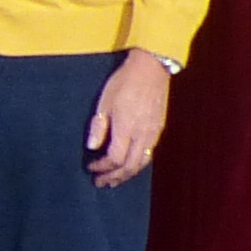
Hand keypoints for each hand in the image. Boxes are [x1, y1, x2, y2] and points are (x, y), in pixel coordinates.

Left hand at [87, 51, 172, 184]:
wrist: (151, 68)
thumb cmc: (124, 82)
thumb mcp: (104, 101)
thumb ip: (98, 126)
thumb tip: (91, 147)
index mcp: (127, 128)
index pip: (115, 159)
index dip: (102, 167)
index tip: (90, 167)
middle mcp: (142, 135)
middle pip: (130, 166)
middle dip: (114, 177)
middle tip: (101, 183)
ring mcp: (153, 133)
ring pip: (142, 163)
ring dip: (127, 174)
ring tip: (115, 180)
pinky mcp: (159, 129)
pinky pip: (149, 154)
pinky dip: (137, 164)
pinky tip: (129, 164)